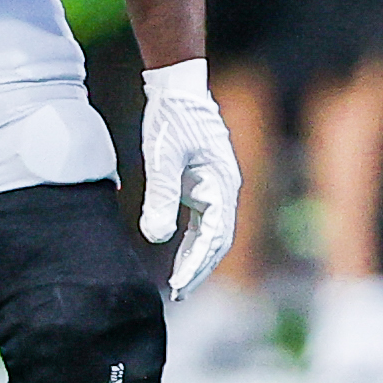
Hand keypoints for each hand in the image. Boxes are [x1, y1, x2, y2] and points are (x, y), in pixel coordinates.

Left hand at [132, 58, 241, 299]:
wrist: (178, 86)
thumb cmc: (171, 118)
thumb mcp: (161, 156)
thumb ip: (160, 195)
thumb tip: (156, 237)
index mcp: (221, 184)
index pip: (213, 236)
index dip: (197, 265)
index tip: (178, 287)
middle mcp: (226, 188)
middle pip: (218, 241)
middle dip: (199, 269)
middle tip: (177, 295)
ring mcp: (219, 186)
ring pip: (213, 234)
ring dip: (197, 260)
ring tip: (178, 286)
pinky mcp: (207, 183)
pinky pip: (205, 222)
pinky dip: (193, 243)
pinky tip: (179, 257)